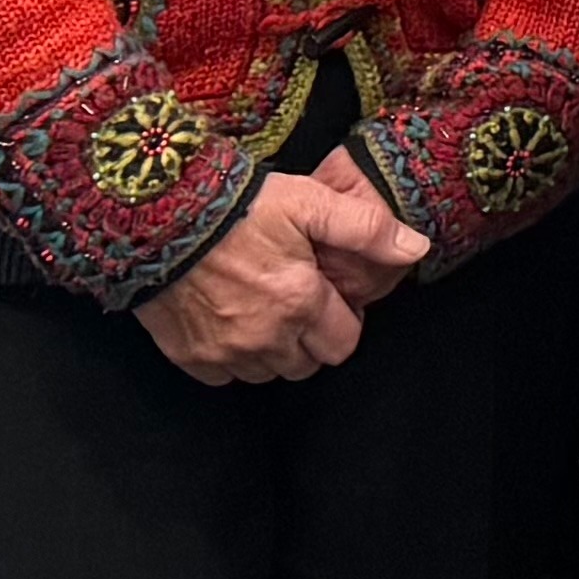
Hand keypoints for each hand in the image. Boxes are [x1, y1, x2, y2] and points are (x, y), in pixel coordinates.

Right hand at [137, 173, 424, 383]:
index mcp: (300, 303)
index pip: (344, 342)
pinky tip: (231, 320)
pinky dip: (233, 356)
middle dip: (313, 337)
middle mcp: (265, 337)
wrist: (161, 214)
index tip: (330, 295)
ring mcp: (224, 352)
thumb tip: (417, 249)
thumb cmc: (240, 205)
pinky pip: (226, 376)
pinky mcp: (190, 356)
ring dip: (275, 349)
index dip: (344, 319)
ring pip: (268, 372)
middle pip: (308, 362)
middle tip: (299, 301)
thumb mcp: (311, 202)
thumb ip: (367, 230)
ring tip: (265, 308)